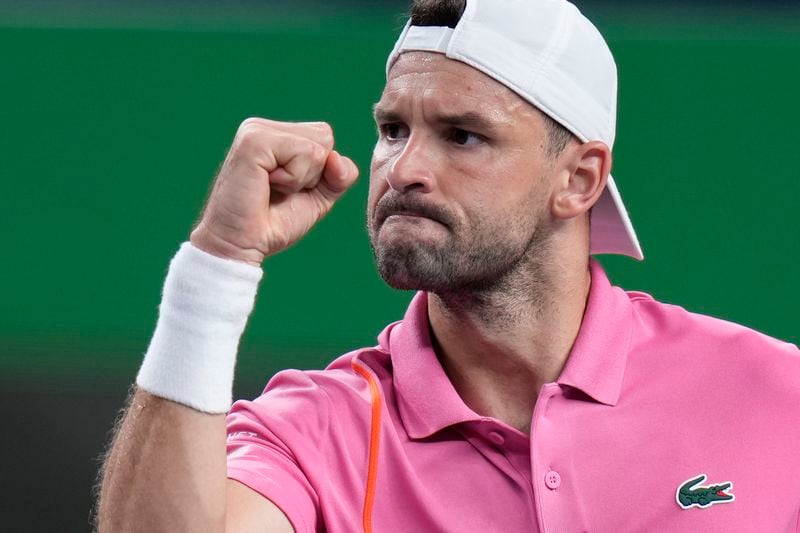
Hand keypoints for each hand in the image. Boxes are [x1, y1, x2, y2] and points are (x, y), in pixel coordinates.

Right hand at [190, 118, 358, 265]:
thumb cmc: (274, 223)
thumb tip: (336, 157)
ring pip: (316, 146)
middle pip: (324, 135)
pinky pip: (303, 152)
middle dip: (313, 173)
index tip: (288, 189)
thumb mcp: (319, 197)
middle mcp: (263, 127)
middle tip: (279, 190)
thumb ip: (340, 176)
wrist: (242, 245)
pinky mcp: (254, 141)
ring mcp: (256, 131)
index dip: (320, 171)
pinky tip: (267, 185)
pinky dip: (293, 179)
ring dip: (301, 178)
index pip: (324, 136)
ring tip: (271, 189)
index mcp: (275, 134)